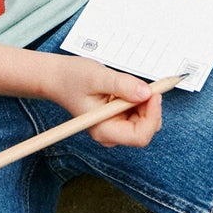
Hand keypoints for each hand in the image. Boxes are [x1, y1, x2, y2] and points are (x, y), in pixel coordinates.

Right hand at [40, 53, 163, 148]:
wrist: (59, 78)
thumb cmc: (72, 78)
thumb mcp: (98, 77)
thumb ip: (122, 85)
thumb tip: (146, 93)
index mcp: (104, 130)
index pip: (140, 136)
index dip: (152, 116)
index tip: (154, 93)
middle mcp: (111, 133)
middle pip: (146, 129)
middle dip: (150, 107)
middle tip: (144, 85)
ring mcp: (116, 127)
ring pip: (146, 121)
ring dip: (145, 102)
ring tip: (126, 85)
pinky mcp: (119, 118)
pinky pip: (140, 113)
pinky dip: (140, 99)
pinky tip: (125, 88)